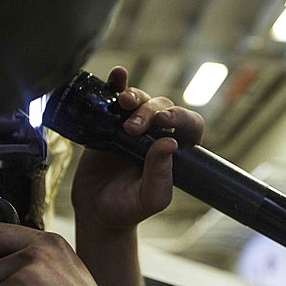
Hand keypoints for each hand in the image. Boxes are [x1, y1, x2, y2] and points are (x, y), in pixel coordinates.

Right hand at [70, 66, 204, 229]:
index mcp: (175, 152)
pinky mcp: (110, 122)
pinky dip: (117, 82)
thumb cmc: (127, 208)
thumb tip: (169, 143)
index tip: (164, 122)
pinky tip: (117, 75)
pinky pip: (116, 96)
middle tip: (132, 130)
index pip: (190, 125)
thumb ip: (160, 176)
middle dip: (150, 111)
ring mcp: (133, 126)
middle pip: (163, 107)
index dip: (181, 118)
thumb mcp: (149, 199)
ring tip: (124, 103)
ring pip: (141, 99)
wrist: (95, 210)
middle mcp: (157, 135)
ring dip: (134, 96)